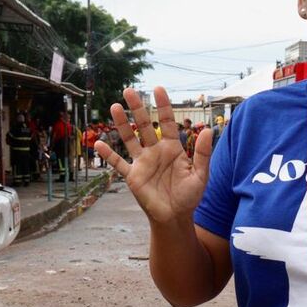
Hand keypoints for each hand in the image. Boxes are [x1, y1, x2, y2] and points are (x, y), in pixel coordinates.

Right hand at [94, 86, 213, 224]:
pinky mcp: (133, 176)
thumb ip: (202, 153)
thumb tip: (207, 130)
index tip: (158, 89)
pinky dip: (108, 154)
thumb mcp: (200, 175)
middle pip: (145, 125)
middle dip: (137, 108)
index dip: (163, 106)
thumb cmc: (189, 197)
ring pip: (130, 139)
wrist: (175, 217)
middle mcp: (156, 151)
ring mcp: (142, 163)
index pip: (168, 122)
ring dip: (122, 124)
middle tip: (129, 90)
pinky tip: (99, 143)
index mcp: (172, 148)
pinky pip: (118, 163)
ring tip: (114, 107)